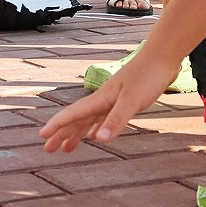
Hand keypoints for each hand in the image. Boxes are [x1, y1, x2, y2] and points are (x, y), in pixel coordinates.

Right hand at [40, 51, 174, 151]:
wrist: (163, 57)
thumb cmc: (148, 76)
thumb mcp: (132, 101)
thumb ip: (116, 120)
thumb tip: (99, 140)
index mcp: (101, 99)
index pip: (73, 114)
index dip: (58, 125)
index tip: (42, 136)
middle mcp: (103, 100)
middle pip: (77, 119)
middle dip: (62, 134)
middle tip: (48, 149)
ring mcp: (113, 100)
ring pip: (89, 120)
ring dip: (77, 133)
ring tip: (67, 148)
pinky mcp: (124, 101)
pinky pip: (103, 118)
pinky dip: (97, 128)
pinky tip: (96, 135)